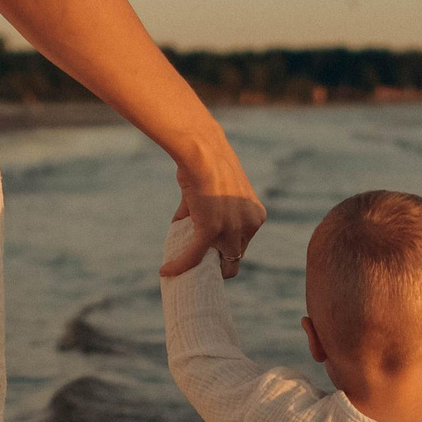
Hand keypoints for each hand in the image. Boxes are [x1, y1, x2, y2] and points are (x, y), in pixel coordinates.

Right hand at [163, 149, 265, 278]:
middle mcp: (249, 225)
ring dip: (202, 270)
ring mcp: (232, 229)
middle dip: (217, 265)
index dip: (226, 251)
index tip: (210, 255)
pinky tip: (166, 271)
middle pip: (235, 259)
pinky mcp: (211, 230)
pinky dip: (179, 266)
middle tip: (198, 268)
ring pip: (219, 264)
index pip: (243, 244)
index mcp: (255, 216)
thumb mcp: (213, 191)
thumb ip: (202, 212)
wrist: (201, 150)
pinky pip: (193, 256)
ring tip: (184, 271)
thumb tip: (181, 225)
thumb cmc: (204, 162)